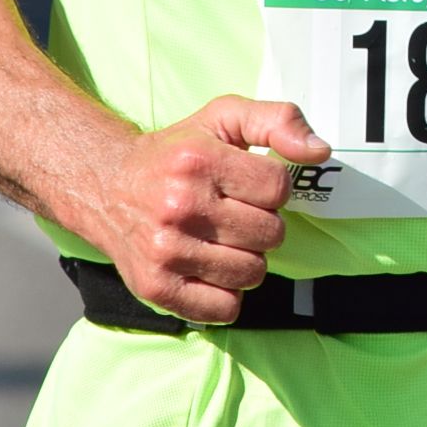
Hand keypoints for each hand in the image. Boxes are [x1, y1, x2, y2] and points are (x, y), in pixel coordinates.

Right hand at [92, 96, 329, 323]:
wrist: (106, 186)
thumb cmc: (175, 153)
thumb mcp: (224, 117)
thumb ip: (278, 120)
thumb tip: (320, 151)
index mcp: (199, 160)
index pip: (278, 188)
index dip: (271, 187)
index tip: (247, 184)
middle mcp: (179, 207)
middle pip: (270, 234)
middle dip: (261, 224)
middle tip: (232, 213)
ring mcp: (165, 252)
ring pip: (252, 273)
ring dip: (246, 259)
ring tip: (220, 240)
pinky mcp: (156, 288)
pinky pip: (225, 308)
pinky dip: (225, 293)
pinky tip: (209, 268)